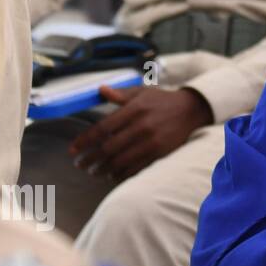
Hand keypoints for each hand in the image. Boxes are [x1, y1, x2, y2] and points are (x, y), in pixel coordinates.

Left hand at [70, 86, 212, 180]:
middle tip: (80, 164)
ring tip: (94, 171)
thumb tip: (101, 90)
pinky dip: (121, 174)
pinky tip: (112, 175)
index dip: (85, 141)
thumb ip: (121, 94)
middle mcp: (142, 126)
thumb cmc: (163, 100)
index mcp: (134, 109)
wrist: (192, 110)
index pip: (102, 128)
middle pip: (108, 148)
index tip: (73, 149)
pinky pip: (136, 168)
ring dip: (103, 169)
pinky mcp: (160, 153)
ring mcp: (151, 141)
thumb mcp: (142, 92)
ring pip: (120, 161)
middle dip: (90, 159)